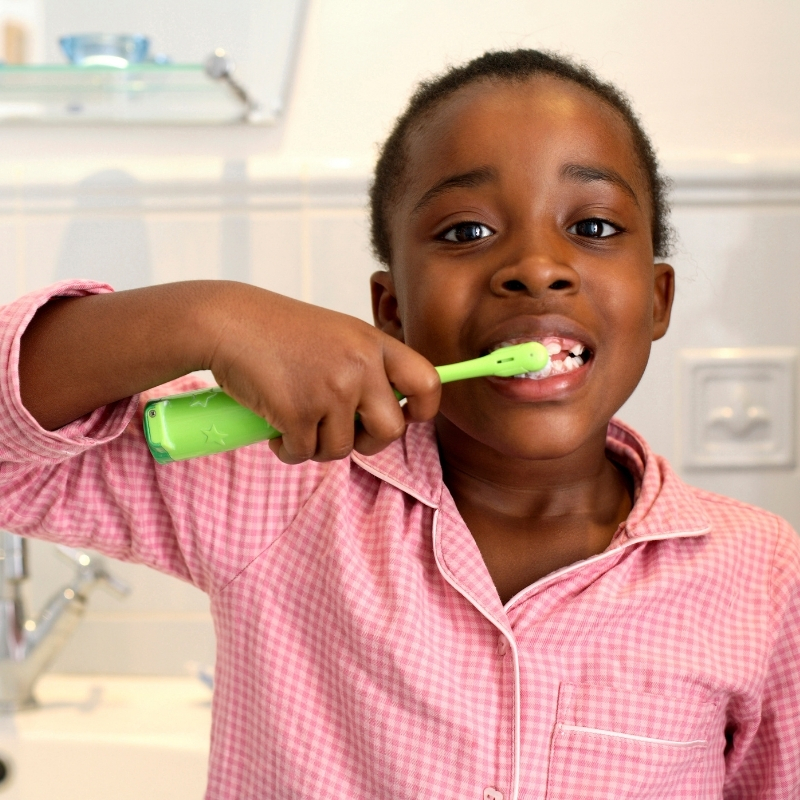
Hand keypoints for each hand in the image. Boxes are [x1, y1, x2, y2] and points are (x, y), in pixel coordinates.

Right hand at [204, 285, 440, 462]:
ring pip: (341, 449)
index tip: (407, 417)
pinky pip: (304, 453)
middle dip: (367, 443)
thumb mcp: (337, 335)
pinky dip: (287, 450)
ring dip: (316, 445)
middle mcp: (359, 366)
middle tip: (341, 433)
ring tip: (296, 422)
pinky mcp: (299, 413)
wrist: (226, 322)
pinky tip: (275, 427)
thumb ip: (366, 365)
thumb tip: (390, 410)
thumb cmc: (277, 330)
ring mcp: (331, 390)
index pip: (427, 382)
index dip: (424, 409)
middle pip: (391, 430)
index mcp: (373, 344)